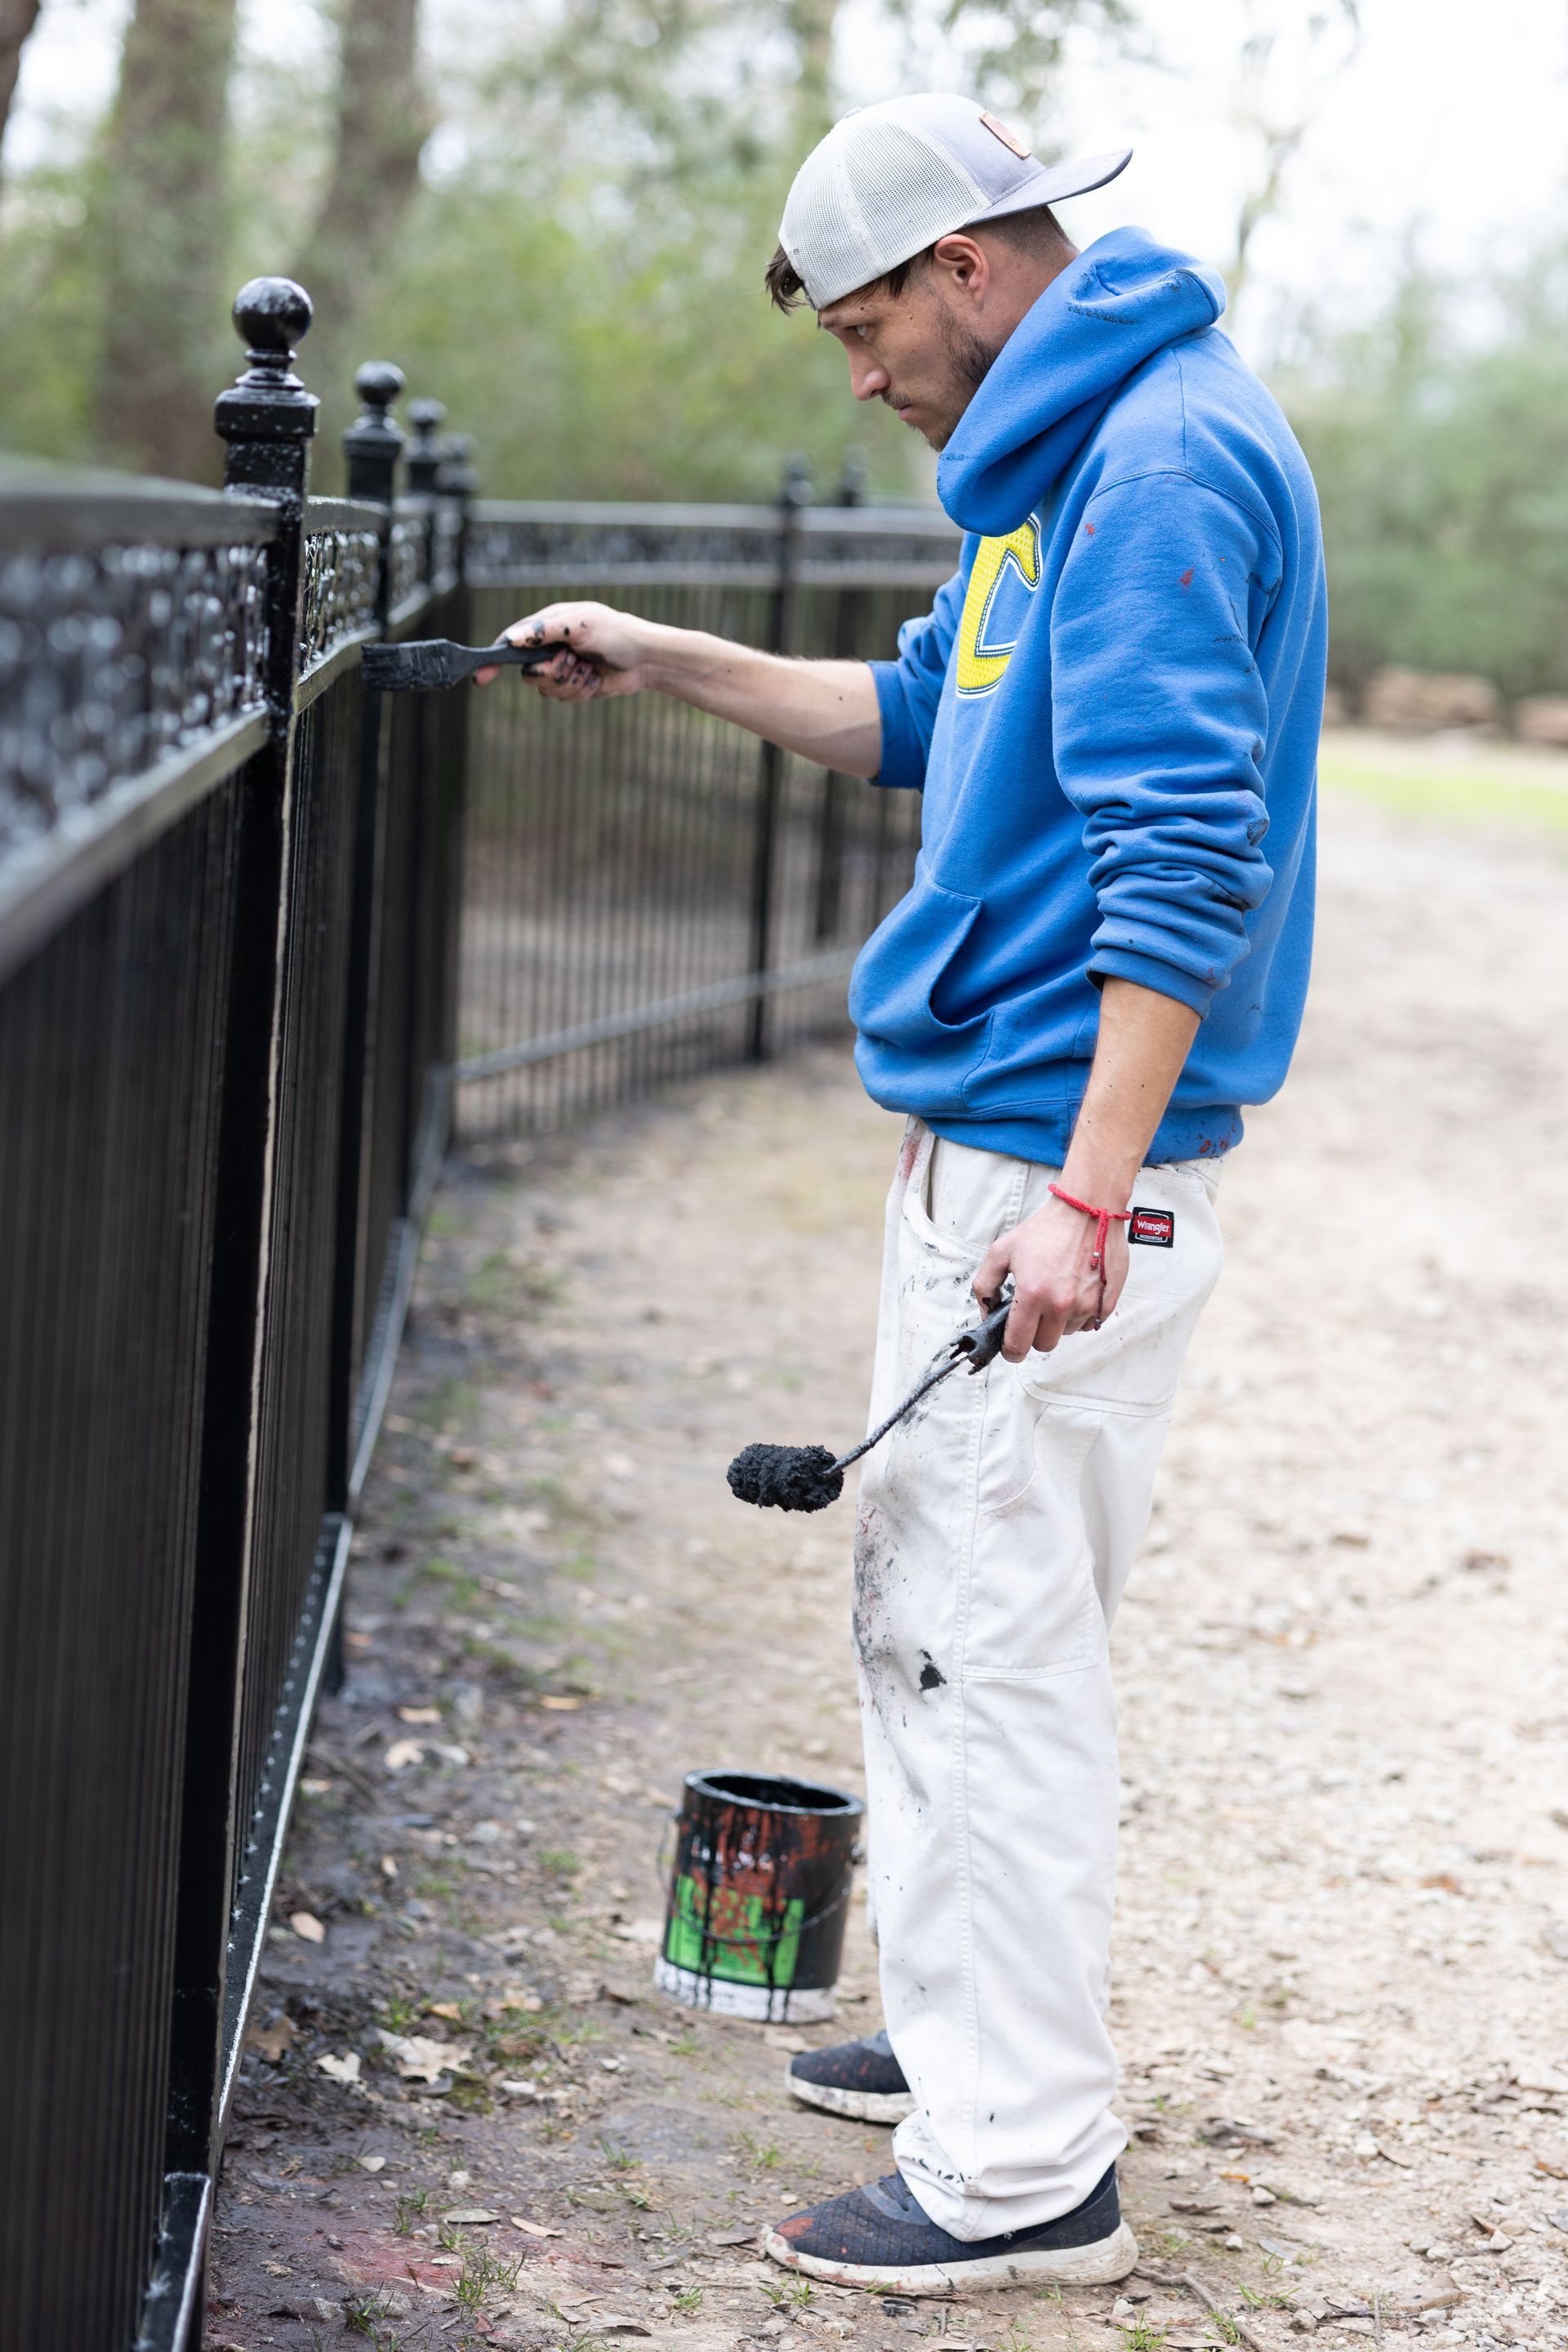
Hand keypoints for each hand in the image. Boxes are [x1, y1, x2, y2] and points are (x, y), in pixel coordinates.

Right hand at [473, 600, 657, 697]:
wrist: (644, 659)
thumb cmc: (615, 633)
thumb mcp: (580, 625)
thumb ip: (545, 630)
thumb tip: (512, 638)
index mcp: (547, 626)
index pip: (511, 642)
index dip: (494, 659)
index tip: (481, 677)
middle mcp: (550, 648)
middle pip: (528, 673)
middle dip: (553, 672)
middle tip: (573, 661)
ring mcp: (561, 668)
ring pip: (546, 689)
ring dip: (571, 683)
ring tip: (589, 669)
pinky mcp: (573, 686)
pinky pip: (563, 698)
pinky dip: (581, 691)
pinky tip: (595, 679)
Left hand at [972, 1192, 1129, 1361]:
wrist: (1088, 1210)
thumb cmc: (1047, 1228)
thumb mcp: (1002, 1250)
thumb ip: (985, 1283)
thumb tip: (986, 1309)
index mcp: (1033, 1293)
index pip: (1018, 1344)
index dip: (1010, 1350)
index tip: (1010, 1345)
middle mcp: (1061, 1304)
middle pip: (1043, 1344)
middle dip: (1035, 1332)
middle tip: (1034, 1311)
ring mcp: (1086, 1305)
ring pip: (1066, 1333)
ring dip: (1058, 1321)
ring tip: (1056, 1292)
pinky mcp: (1106, 1302)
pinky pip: (1088, 1324)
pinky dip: (1079, 1315)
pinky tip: (1074, 1291)